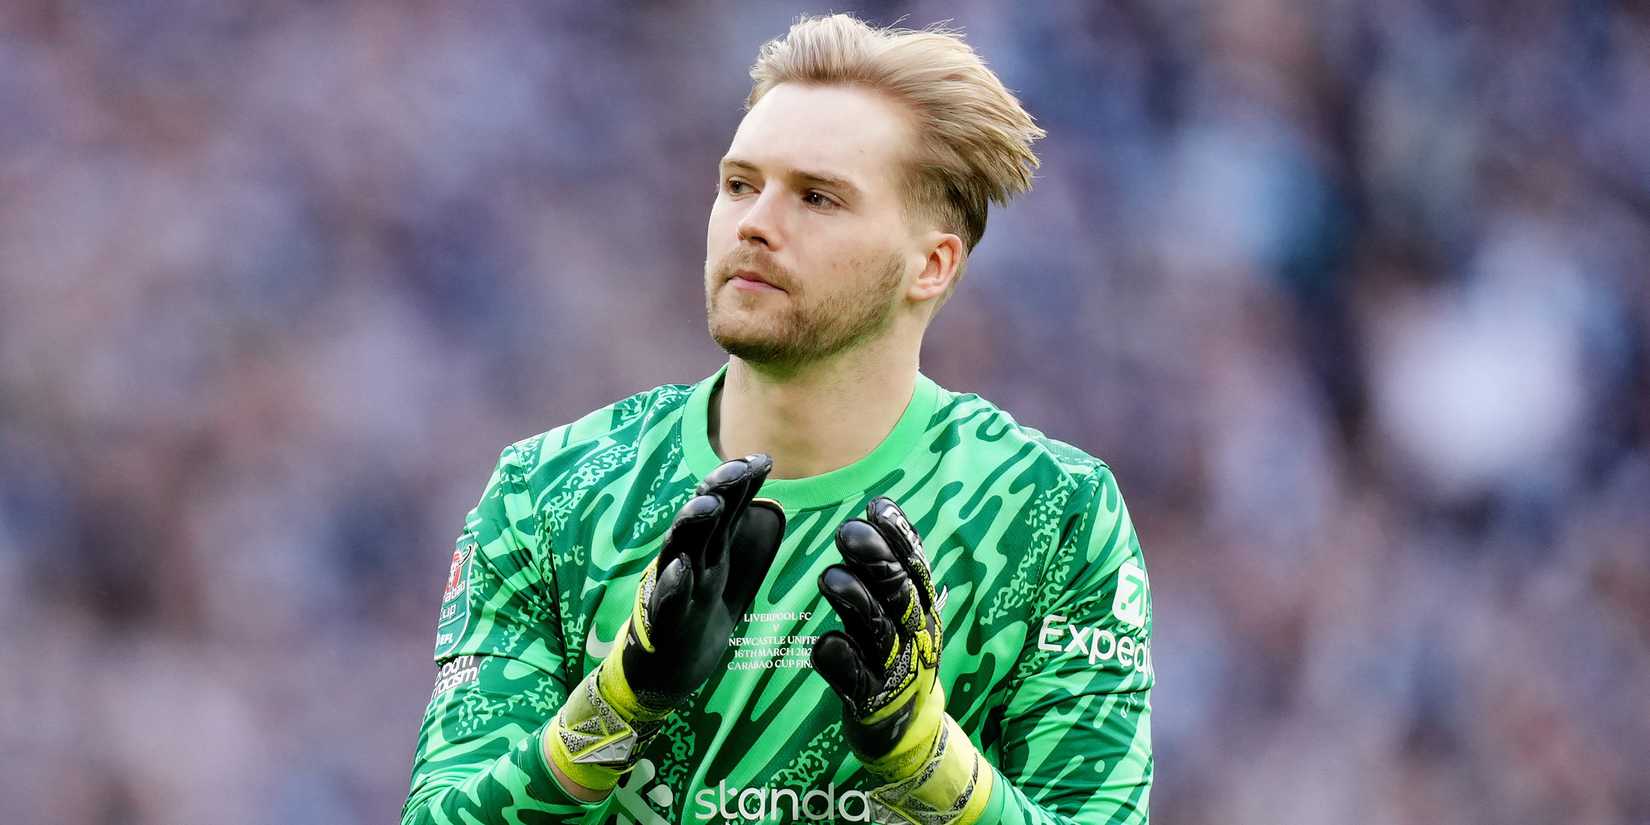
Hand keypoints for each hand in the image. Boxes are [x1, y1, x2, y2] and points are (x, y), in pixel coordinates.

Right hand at [547, 454, 784, 794]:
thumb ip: (736, 539)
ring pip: (679, 551)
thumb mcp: (722, 573)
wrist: (660, 676)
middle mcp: (687, 561)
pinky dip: (672, 586)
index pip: (723, 507)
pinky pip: (665, 602)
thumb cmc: (694, 618)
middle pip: (701, 518)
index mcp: (706, 549)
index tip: (763, 460)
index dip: (740, 483)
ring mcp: (671, 590)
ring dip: (691, 527)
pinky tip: (681, 569)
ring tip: (708, 506)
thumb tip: (768, 500)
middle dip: (717, 491)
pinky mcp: (662, 624)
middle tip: (738, 470)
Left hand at [812, 497, 991, 824]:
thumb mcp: (900, 608)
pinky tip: (823, 644)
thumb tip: (880, 506)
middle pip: (899, 593)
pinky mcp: (871, 699)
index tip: (877, 506)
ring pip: (878, 632)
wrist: (906, 728)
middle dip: (876, 561)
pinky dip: (840, 661)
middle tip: (847, 531)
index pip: (915, 565)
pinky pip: (854, 679)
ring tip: (830, 578)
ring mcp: (894, 668)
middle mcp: (914, 634)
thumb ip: (890, 566)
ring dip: (857, 604)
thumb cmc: (893, 653)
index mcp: (922, 607)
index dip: (900, 536)